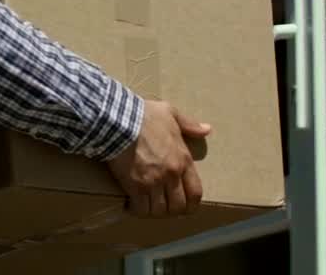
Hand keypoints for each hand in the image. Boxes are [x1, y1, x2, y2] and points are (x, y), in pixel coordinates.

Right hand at [107, 100, 211, 217]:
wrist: (119, 120)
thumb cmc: (144, 115)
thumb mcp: (170, 113)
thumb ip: (189, 124)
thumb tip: (206, 129)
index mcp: (183, 160)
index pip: (195, 193)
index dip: (191, 205)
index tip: (183, 206)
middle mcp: (171, 175)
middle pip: (178, 207)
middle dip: (170, 210)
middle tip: (161, 206)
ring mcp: (153, 182)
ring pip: (159, 211)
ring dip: (153, 211)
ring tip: (145, 205)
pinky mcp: (135, 187)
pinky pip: (141, 209)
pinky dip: (136, 210)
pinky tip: (131, 204)